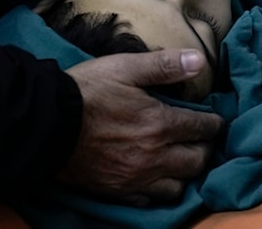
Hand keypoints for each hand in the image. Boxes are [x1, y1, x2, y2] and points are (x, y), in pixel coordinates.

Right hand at [58, 49, 224, 205]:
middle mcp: (154, 156)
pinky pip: (151, 200)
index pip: (201, 128)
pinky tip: (156, 178)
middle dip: (205, 149)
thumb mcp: (124, 68)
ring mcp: (136, 178)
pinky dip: (159, 190)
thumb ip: (163, 65)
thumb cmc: (87, 91)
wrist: (48, 124)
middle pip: (197, 161)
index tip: (214, 120)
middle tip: (201, 140)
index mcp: (159, 123)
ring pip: (178, 186)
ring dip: (185, 173)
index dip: (213, 123)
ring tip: (181, 160)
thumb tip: (199, 60)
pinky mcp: (119, 191)